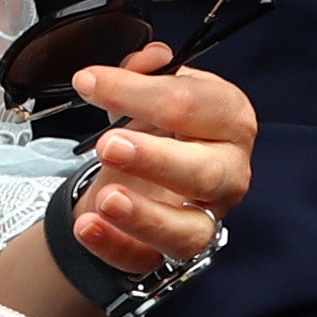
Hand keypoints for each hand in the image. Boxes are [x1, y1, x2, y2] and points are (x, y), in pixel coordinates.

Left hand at [59, 41, 254, 275]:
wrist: (153, 172)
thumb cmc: (163, 127)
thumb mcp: (154, 90)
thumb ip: (147, 71)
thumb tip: (151, 59)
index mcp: (228, 119)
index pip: (191, 104)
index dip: (138, 91)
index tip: (89, 82)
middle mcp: (228, 171)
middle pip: (204, 171)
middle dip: (156, 158)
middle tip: (109, 144)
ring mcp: (206, 217)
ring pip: (188, 228)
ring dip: (144, 215)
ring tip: (107, 197)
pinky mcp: (176, 251)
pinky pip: (148, 257)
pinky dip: (115, 244)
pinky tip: (89, 226)